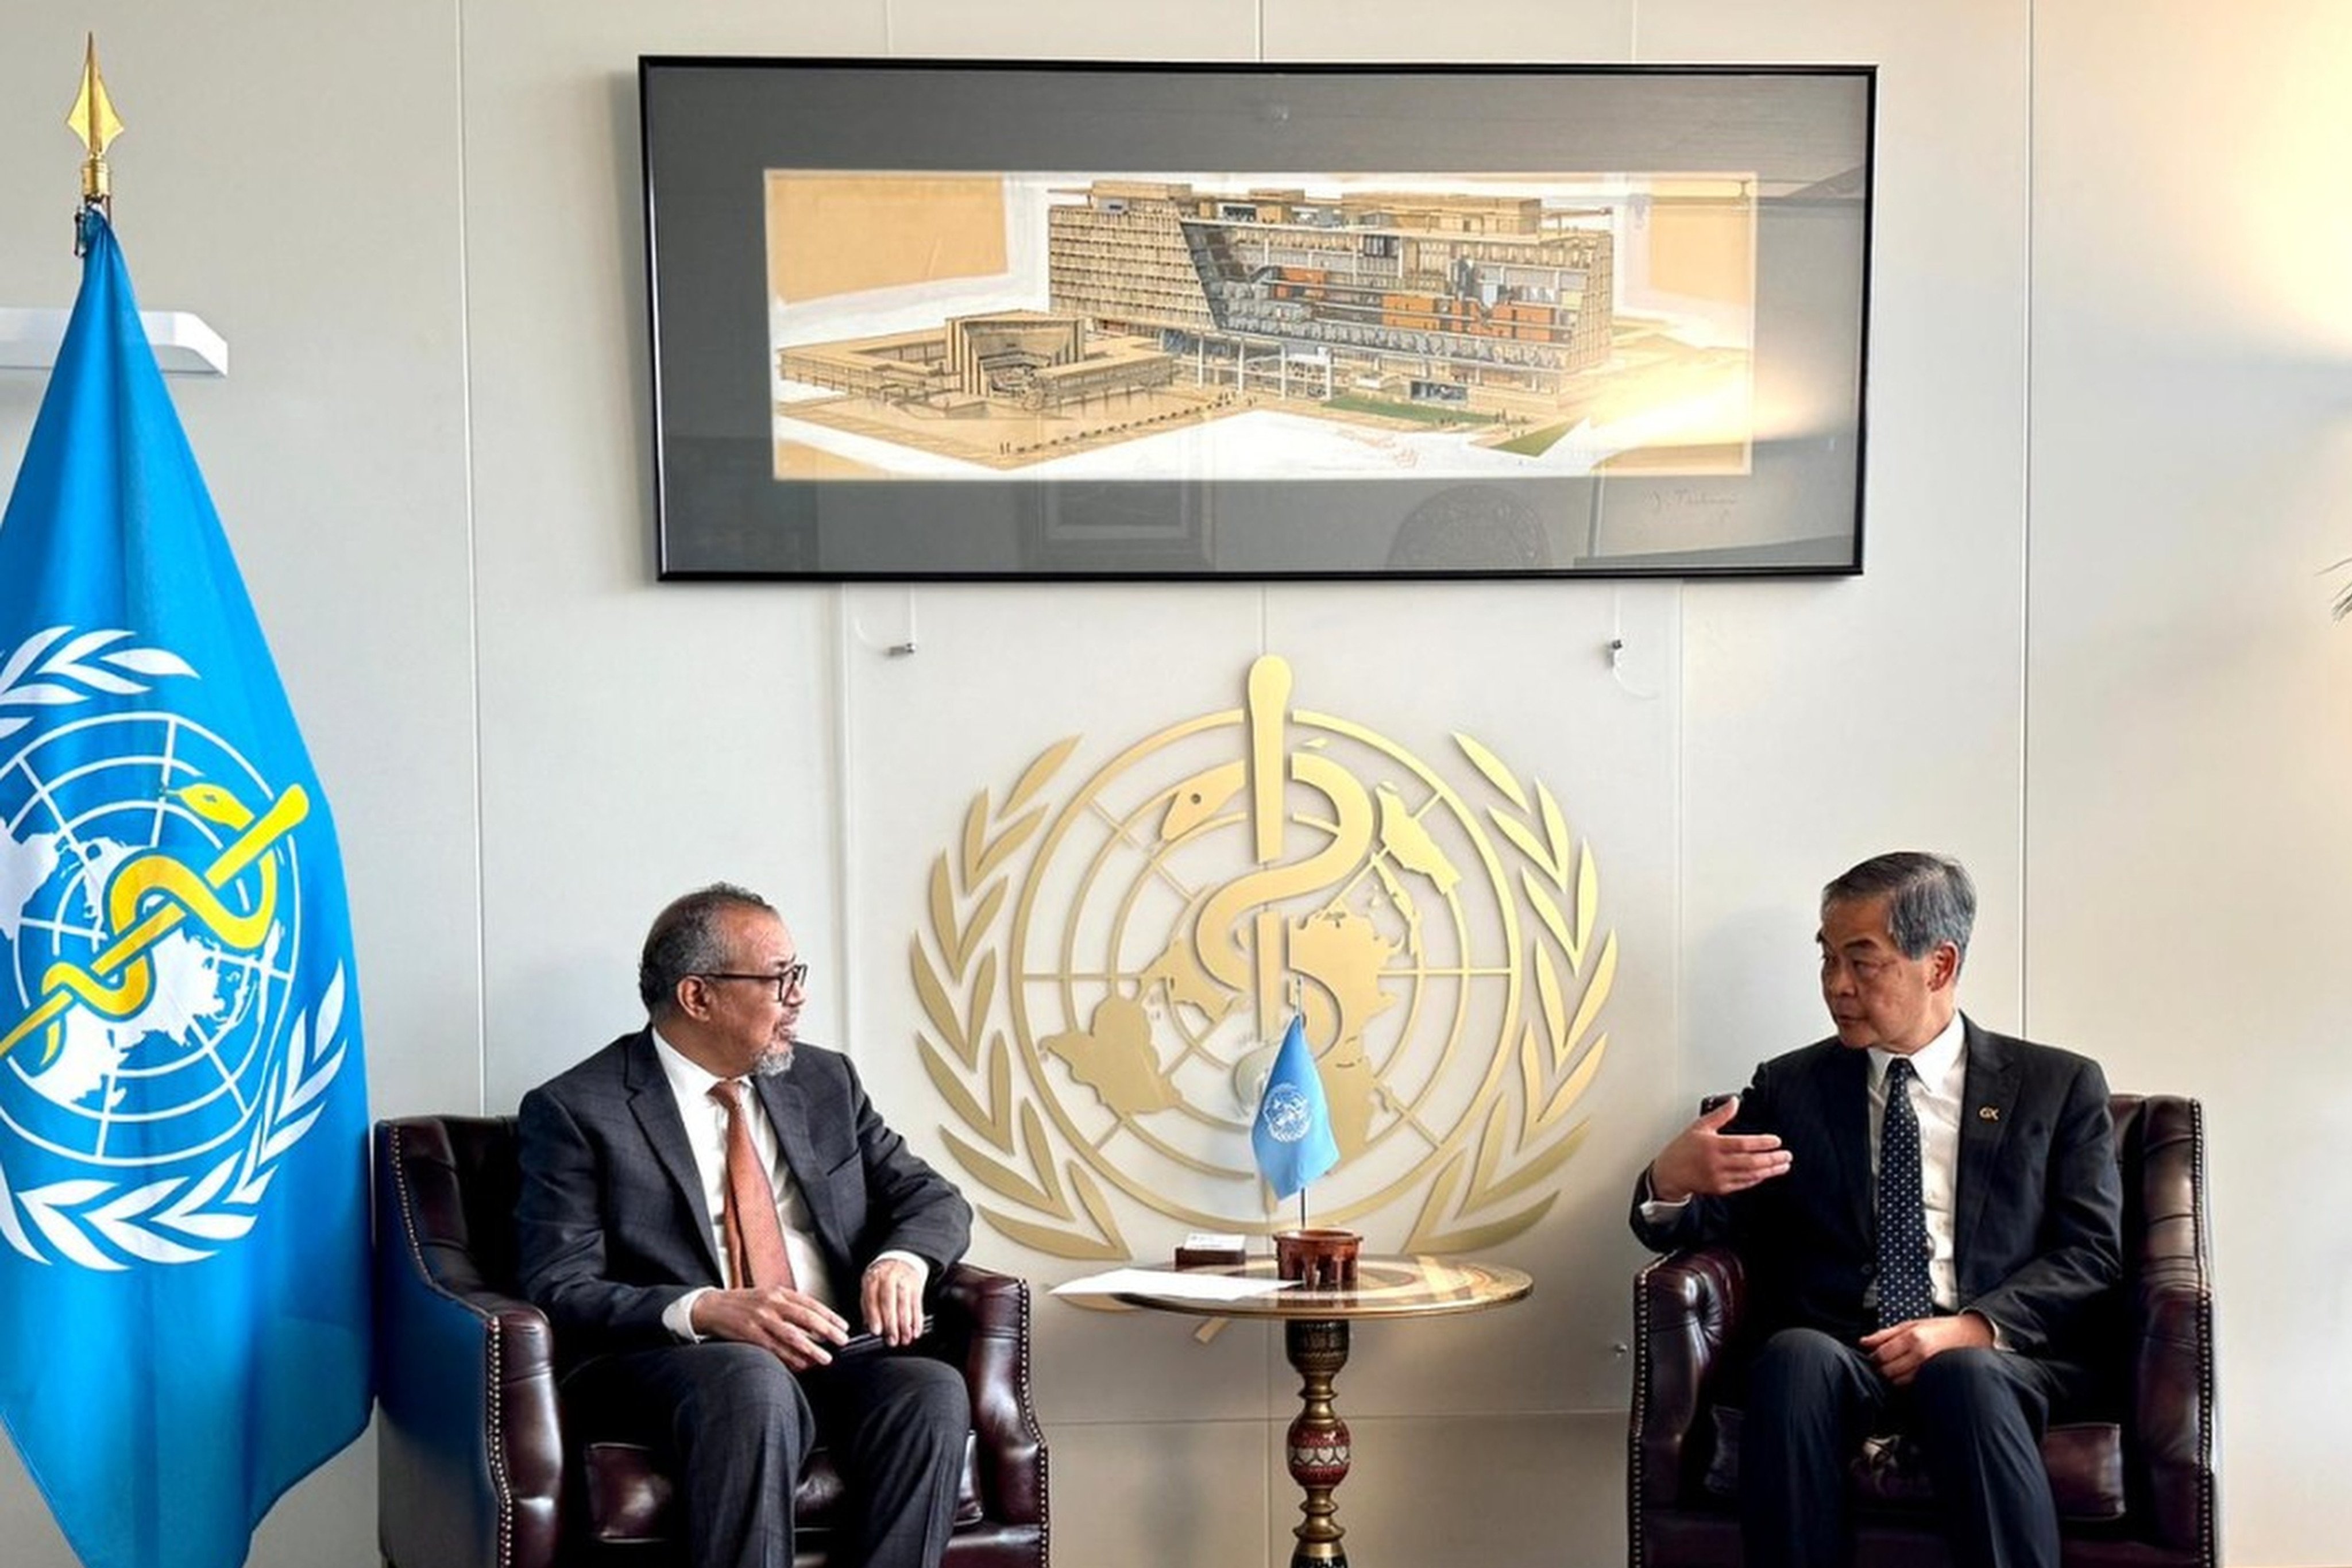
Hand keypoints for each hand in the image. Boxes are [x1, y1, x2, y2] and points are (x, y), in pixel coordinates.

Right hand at [690, 1286, 849, 1369]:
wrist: (712, 1306)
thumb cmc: (744, 1303)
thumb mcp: (768, 1296)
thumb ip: (789, 1306)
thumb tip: (815, 1324)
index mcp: (779, 1292)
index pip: (811, 1304)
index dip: (830, 1316)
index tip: (844, 1326)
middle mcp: (772, 1303)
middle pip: (806, 1318)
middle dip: (827, 1331)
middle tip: (842, 1341)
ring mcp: (761, 1319)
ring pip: (792, 1335)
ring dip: (811, 1348)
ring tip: (826, 1358)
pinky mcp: (750, 1334)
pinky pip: (774, 1348)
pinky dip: (789, 1358)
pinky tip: (801, 1365)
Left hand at [862, 1256, 926, 1344]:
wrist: (900, 1260)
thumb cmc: (882, 1278)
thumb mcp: (870, 1287)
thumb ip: (867, 1306)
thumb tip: (870, 1327)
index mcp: (873, 1278)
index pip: (872, 1298)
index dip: (874, 1316)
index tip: (876, 1331)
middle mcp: (889, 1278)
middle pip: (889, 1302)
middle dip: (891, 1324)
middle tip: (892, 1340)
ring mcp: (904, 1281)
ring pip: (905, 1305)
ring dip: (905, 1325)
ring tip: (904, 1339)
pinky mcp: (917, 1286)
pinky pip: (917, 1305)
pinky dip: (918, 1320)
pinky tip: (915, 1331)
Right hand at [1646, 1095, 1791, 1201]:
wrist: (1670, 1173)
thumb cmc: (1683, 1148)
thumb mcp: (1699, 1126)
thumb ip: (1720, 1114)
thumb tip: (1735, 1101)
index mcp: (1712, 1145)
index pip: (1742, 1144)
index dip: (1761, 1143)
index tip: (1776, 1140)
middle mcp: (1717, 1163)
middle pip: (1751, 1161)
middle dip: (1772, 1159)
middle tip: (1786, 1155)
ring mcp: (1719, 1177)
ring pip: (1750, 1175)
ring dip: (1769, 1170)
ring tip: (1783, 1165)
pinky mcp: (1721, 1188)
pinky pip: (1744, 1184)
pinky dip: (1757, 1179)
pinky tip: (1766, 1174)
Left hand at [1859, 1312, 1991, 1385]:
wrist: (1971, 1335)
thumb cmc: (1940, 1328)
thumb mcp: (1910, 1324)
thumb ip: (1884, 1334)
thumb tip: (1863, 1343)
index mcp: (1912, 1338)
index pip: (1881, 1356)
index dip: (1873, 1358)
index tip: (1874, 1357)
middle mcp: (1920, 1355)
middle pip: (1888, 1371)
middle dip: (1882, 1369)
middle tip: (1885, 1364)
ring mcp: (1929, 1369)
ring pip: (1898, 1383)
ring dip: (1893, 1378)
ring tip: (1898, 1368)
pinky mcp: (1935, 1379)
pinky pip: (1912, 1387)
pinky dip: (1906, 1384)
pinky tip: (1908, 1376)